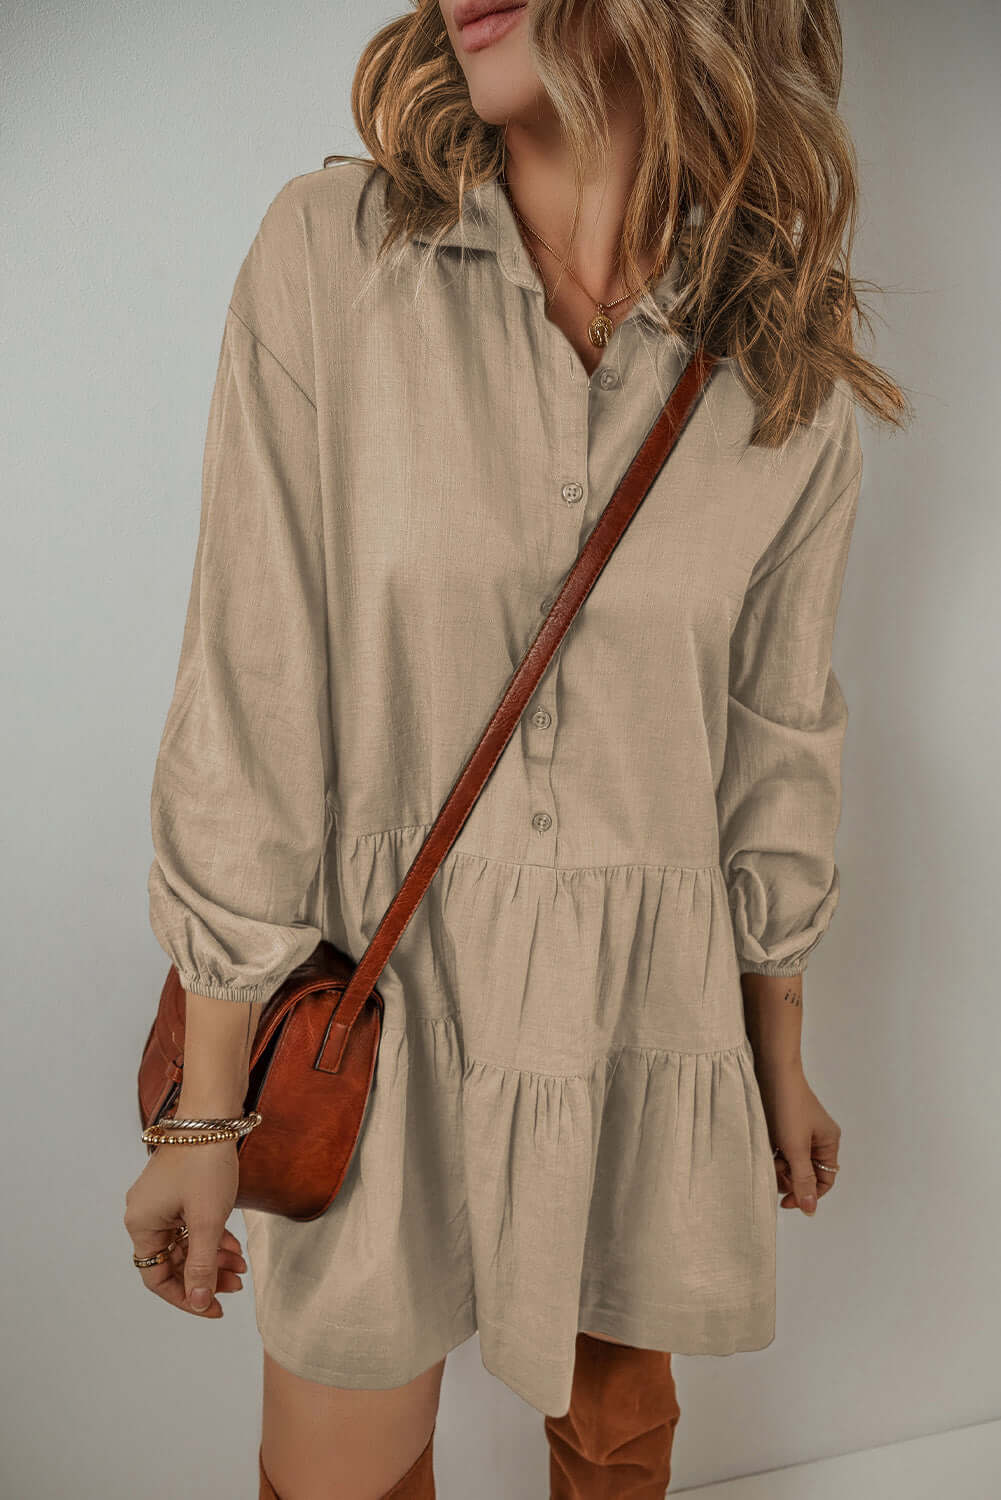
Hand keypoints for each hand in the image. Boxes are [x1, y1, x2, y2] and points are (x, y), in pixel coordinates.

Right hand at [124, 1138, 245, 1315]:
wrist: (214, 1116)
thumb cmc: (206, 1165)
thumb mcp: (207, 1221)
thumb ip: (201, 1265)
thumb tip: (198, 1303)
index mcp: (142, 1224)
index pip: (157, 1277)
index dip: (186, 1297)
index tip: (213, 1308)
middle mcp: (144, 1214)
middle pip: (173, 1261)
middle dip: (205, 1275)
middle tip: (235, 1285)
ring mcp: (160, 1201)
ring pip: (184, 1243)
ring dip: (211, 1256)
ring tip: (240, 1265)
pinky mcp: (175, 1189)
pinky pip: (189, 1224)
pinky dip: (210, 1236)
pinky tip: (234, 1245)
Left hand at [754, 1059, 840, 1214]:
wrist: (771, 1071)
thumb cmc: (787, 1107)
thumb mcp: (796, 1147)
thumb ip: (803, 1179)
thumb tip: (811, 1210)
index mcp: (829, 1143)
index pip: (824, 1181)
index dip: (807, 1194)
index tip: (785, 1201)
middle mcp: (818, 1139)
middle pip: (806, 1174)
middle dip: (790, 1177)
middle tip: (775, 1168)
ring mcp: (801, 1132)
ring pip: (791, 1163)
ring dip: (779, 1165)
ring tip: (769, 1154)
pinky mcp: (784, 1127)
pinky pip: (781, 1150)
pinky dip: (773, 1153)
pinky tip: (765, 1147)